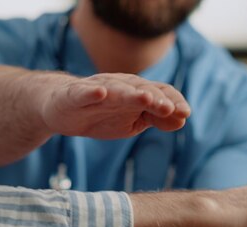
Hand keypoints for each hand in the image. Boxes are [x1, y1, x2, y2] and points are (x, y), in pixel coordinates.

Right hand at [40, 73, 190, 138]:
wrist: (61, 108)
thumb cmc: (101, 113)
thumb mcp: (132, 121)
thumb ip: (156, 118)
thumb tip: (182, 120)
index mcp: (135, 92)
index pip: (159, 92)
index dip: (172, 101)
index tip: (185, 113)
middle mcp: (118, 86)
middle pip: (140, 89)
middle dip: (156, 98)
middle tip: (168, 108)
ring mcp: (96, 89)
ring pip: (116, 89)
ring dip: (130, 93)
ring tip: (145, 98)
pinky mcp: (73, 95)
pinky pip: (83, 92)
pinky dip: (91, 92)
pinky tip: (100, 93)